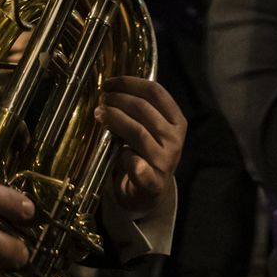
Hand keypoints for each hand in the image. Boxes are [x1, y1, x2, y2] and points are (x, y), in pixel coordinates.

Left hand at [96, 76, 185, 219]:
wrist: (150, 193)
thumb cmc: (146, 153)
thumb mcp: (151, 128)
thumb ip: (139, 110)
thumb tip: (111, 87)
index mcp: (177, 121)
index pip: (156, 92)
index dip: (130, 83)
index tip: (110, 83)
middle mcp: (175, 139)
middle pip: (144, 109)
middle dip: (117, 100)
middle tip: (101, 100)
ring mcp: (166, 161)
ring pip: (137, 132)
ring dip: (114, 119)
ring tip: (99, 114)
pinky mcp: (153, 182)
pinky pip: (135, 163)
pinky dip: (124, 156)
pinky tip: (117, 152)